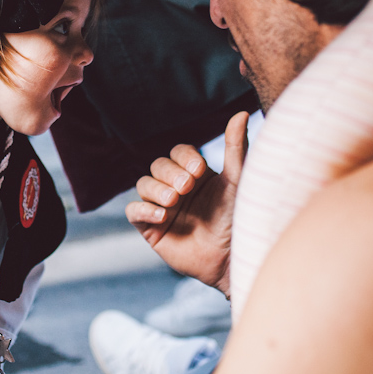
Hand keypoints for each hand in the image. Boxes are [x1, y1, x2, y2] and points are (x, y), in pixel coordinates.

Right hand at [126, 111, 249, 295]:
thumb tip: (240, 114)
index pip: (178, 151)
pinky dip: (144, 209)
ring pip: (143, 185)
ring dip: (157, 189)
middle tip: (187, 187)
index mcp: (195, 174)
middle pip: (157, 165)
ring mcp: (161, 207)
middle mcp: (176, 188)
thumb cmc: (237, 220)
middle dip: (170, 173)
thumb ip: (235, 148)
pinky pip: (133, 211)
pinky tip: (162, 215)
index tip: (200, 170)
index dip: (184, 157)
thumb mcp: (236, 182)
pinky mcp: (150, 228)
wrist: (230, 259)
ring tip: (174, 201)